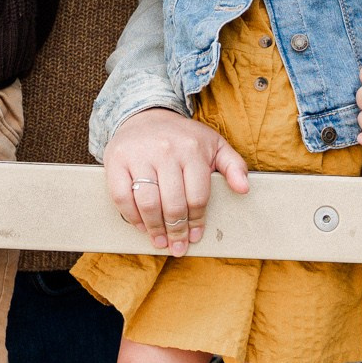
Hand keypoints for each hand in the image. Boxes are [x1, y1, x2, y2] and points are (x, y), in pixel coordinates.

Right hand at [103, 107, 250, 256]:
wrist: (146, 116)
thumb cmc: (183, 138)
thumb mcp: (214, 145)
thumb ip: (234, 165)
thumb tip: (244, 188)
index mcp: (192, 149)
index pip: (197, 197)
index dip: (197, 222)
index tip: (195, 236)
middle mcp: (165, 150)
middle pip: (173, 204)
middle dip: (177, 231)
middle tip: (177, 246)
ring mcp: (139, 155)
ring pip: (148, 203)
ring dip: (155, 228)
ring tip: (160, 241)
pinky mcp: (116, 160)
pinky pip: (122, 196)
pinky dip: (132, 216)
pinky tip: (141, 225)